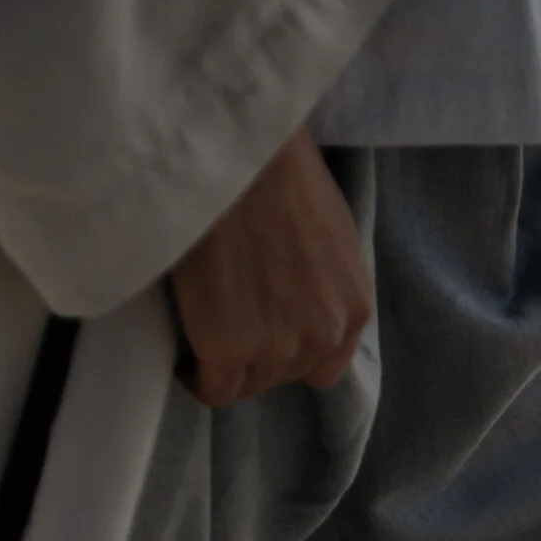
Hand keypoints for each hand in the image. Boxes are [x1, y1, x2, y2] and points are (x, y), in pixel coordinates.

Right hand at [168, 130, 372, 407]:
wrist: (237, 152)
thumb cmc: (279, 170)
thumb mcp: (332, 235)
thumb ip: (325, 283)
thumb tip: (298, 300)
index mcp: (355, 309)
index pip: (324, 366)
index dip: (289, 352)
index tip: (263, 334)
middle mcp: (324, 335)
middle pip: (283, 376)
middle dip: (256, 357)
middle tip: (225, 325)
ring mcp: (278, 346)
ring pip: (248, 385)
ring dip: (226, 365)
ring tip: (204, 333)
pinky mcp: (230, 347)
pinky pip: (214, 388)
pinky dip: (198, 377)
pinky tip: (185, 356)